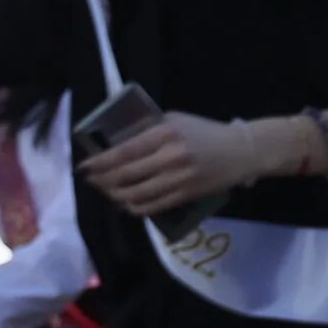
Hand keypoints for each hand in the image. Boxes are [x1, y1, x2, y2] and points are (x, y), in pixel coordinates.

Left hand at [79, 113, 265, 218]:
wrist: (243, 151)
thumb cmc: (207, 132)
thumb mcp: (176, 120)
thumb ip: (149, 129)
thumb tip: (120, 143)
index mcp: (166, 135)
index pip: (124, 151)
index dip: (100, 162)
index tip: (84, 166)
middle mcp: (170, 158)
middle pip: (125, 175)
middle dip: (102, 180)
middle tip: (92, 180)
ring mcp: (179, 179)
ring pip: (135, 194)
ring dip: (115, 195)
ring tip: (107, 191)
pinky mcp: (186, 195)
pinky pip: (152, 206)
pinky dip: (134, 207)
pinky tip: (126, 203)